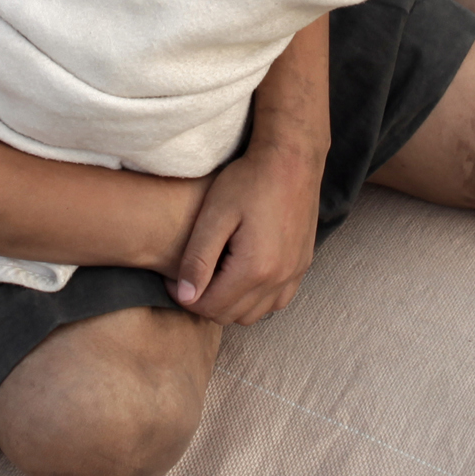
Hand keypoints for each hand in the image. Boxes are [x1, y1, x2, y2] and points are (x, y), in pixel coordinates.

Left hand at [171, 142, 322, 325]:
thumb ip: (198, 258)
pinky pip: (276, 301)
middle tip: (192, 276)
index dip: (185, 297)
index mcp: (254, 269)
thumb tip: (184, 296)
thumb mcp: (214, 215)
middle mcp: (278, 279)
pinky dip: (256, 298)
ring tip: (216, 276)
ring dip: (231, 304)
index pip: (211, 307)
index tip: (172, 278)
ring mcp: (294, 274)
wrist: (291, 159)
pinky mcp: (302, 265)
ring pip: (254, 314)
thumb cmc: (248, 181)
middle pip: (231, 316)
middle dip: (206, 303)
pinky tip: (243, 275)